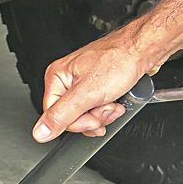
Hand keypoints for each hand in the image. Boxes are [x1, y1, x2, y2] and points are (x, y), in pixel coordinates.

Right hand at [31, 28, 157, 141]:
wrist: (143, 50)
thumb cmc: (119, 60)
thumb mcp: (87, 93)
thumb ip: (61, 115)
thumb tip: (40, 132)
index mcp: (57, 77)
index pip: (55, 117)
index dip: (76, 123)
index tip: (93, 117)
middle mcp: (67, 79)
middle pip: (72, 117)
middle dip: (93, 117)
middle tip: (105, 105)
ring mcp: (83, 83)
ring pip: (86, 115)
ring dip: (104, 113)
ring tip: (113, 101)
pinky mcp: (97, 86)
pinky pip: (97, 108)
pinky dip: (109, 109)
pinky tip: (116, 100)